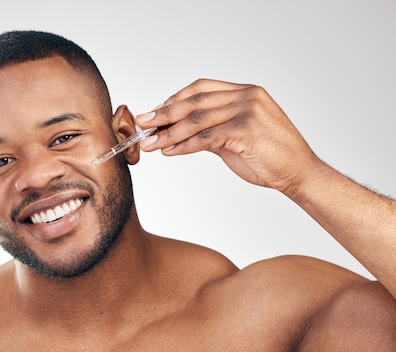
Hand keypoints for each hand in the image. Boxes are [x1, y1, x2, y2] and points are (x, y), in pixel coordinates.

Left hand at [135, 79, 320, 194]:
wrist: (298, 173)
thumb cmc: (268, 157)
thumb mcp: (235, 137)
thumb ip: (210, 129)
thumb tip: (177, 132)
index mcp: (245, 91)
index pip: (201, 87)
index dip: (174, 99)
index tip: (154, 112)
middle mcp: (247, 95)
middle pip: (194, 101)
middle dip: (164, 113)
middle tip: (143, 124)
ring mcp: (248, 111)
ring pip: (196, 119)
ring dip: (169, 133)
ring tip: (150, 143)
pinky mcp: (246, 130)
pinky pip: (205, 137)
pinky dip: (183, 145)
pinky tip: (169, 151)